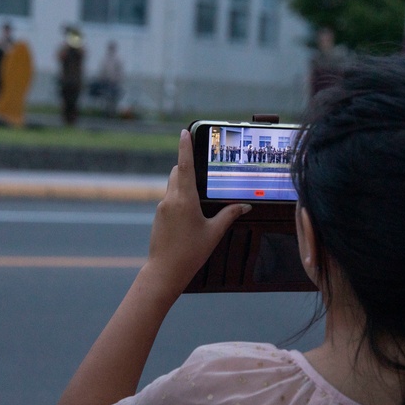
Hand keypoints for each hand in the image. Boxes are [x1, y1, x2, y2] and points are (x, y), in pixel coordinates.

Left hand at [142, 130, 250, 296]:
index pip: (184, 165)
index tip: (185, 132)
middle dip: (187, 167)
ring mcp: (162, 207)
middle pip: (177, 173)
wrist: (164, 272)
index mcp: (185, 199)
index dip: (185, 147)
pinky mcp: (158, 216)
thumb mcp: (214, 233)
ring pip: (172, 186)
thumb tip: (245, 205)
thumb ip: (229, 215)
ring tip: (200, 195)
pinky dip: (179, 198)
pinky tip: (190, 213)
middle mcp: (170, 199)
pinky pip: (170, 199)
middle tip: (201, 167)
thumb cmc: (190, 253)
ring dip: (183, 184)